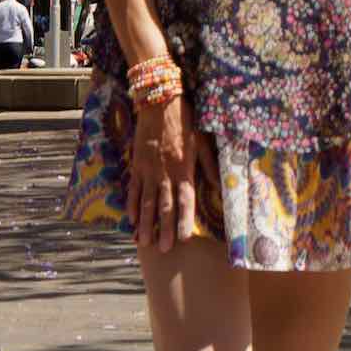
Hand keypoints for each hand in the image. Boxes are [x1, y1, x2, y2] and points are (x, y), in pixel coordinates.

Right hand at [126, 81, 210, 253]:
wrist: (159, 101)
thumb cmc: (184, 121)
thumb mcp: (201, 142)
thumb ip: (209, 166)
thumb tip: (219, 186)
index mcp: (184, 168)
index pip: (185, 200)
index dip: (184, 220)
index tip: (183, 238)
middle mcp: (165, 173)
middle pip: (164, 206)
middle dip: (164, 228)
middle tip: (163, 249)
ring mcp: (149, 170)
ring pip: (146, 201)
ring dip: (145, 223)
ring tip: (144, 242)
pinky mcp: (137, 164)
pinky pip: (133, 189)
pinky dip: (131, 205)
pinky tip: (131, 220)